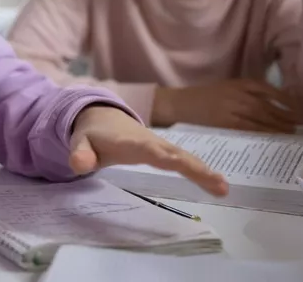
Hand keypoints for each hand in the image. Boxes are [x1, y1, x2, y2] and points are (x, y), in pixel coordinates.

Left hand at [69, 106, 227, 196]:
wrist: (101, 114)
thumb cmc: (91, 133)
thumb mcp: (80, 141)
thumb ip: (80, 152)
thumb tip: (79, 165)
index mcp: (129, 141)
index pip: (147, 149)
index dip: (160, 156)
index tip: (175, 163)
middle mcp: (150, 141)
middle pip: (174, 154)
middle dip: (194, 167)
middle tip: (218, 184)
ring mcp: (160, 145)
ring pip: (184, 157)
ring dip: (204, 171)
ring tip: (223, 188)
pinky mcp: (165, 151)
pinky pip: (185, 160)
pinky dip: (201, 171)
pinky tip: (218, 185)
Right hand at [151, 79, 300, 132]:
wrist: (181, 104)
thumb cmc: (206, 97)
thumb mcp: (229, 88)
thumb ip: (250, 94)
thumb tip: (278, 106)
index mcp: (240, 83)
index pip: (270, 90)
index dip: (288, 100)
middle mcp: (238, 94)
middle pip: (269, 106)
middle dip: (288, 116)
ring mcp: (232, 109)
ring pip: (262, 118)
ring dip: (279, 126)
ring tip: (292, 133)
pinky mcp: (226, 123)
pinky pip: (250, 129)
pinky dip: (264, 133)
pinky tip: (273, 137)